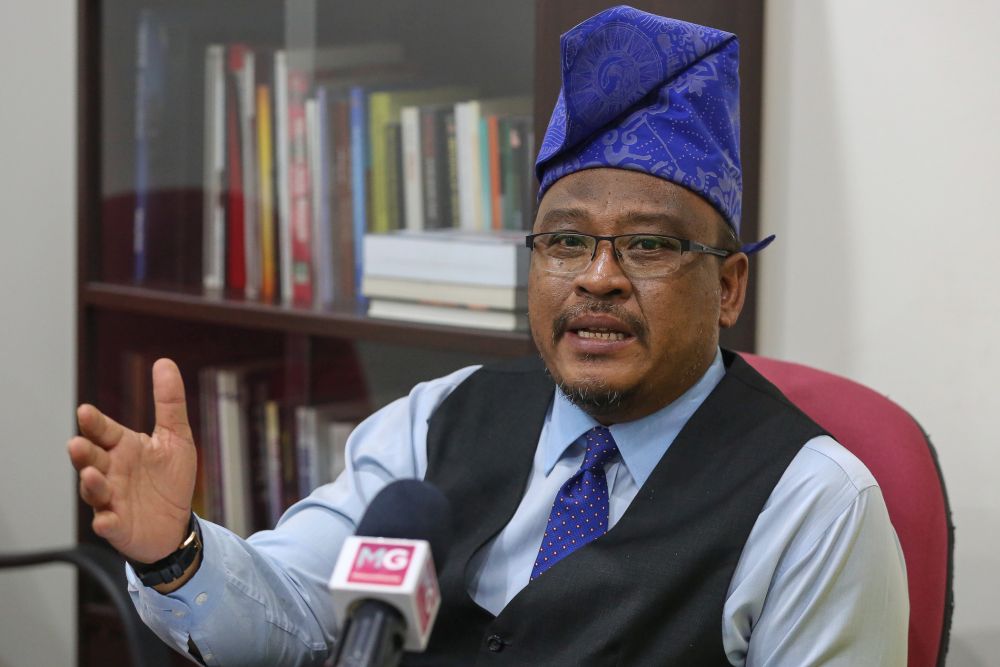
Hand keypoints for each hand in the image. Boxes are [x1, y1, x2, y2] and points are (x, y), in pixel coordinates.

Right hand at [68, 358, 197, 563]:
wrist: (176, 523)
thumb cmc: (170, 479)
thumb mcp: (176, 437)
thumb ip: (169, 402)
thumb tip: (165, 361)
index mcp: (123, 447)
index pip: (103, 431)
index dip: (94, 423)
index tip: (85, 411)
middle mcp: (112, 471)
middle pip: (91, 458)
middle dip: (83, 452)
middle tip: (77, 444)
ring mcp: (111, 499)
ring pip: (94, 490)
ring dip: (90, 483)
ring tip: (91, 474)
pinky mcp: (117, 526)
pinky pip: (108, 524)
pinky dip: (105, 522)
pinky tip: (106, 520)